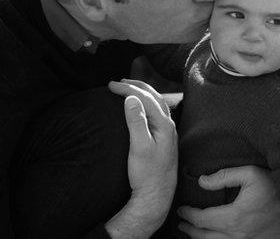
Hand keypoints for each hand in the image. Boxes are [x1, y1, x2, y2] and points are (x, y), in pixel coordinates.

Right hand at [103, 79, 177, 237]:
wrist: (156, 196)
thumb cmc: (147, 174)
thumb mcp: (139, 148)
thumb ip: (136, 122)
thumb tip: (131, 98)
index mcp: (164, 124)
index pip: (146, 97)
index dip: (127, 88)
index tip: (110, 85)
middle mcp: (169, 125)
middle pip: (154, 96)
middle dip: (136, 86)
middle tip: (117, 82)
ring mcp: (168, 132)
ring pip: (157, 104)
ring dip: (142, 93)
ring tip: (127, 89)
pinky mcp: (164, 140)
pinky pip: (156, 113)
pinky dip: (146, 104)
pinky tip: (139, 108)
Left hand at [176, 165, 279, 238]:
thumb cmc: (276, 187)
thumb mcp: (251, 174)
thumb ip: (224, 176)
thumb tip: (202, 181)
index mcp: (234, 217)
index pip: (202, 219)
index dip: (188, 215)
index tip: (182, 209)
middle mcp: (237, 235)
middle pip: (204, 237)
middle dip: (190, 230)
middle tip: (182, 223)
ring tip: (192, 232)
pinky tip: (212, 237)